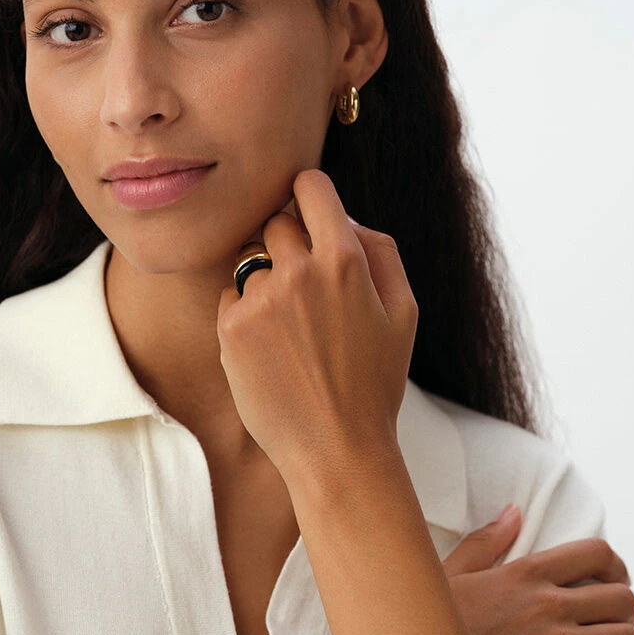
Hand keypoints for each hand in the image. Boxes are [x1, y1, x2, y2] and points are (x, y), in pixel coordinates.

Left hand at [216, 169, 417, 486]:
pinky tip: (272, 348)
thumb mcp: (403, 312)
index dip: (309, 194)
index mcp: (345, 260)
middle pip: (275, 221)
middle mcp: (297, 271)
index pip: (309, 185)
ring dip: (266, 279)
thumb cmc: (375, 382)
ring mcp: (259, 300)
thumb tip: (343, 216)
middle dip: (289, 243)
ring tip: (291, 327)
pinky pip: (231, 295)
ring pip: (250, 259)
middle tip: (306, 288)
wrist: (335, 449)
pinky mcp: (230, 328)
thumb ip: (379, 250)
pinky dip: (247, 312)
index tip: (309, 210)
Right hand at [443, 507, 633, 634]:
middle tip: (611, 623)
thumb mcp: (449, 575)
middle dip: (625, 611)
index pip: (597, 553)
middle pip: (623, 598)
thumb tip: (514, 512)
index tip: (612, 581)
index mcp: (525, 573)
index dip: (616, 566)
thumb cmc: (433, 628)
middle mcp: (548, 604)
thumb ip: (484, 542)